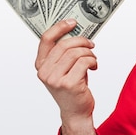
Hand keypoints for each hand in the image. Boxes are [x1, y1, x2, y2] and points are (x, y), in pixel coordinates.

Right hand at [35, 19, 97, 134]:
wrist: (76, 112)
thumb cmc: (71, 87)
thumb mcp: (63, 69)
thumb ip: (64, 54)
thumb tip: (77, 33)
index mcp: (41, 65)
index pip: (46, 39)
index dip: (60, 27)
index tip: (72, 22)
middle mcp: (45, 72)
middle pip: (65, 44)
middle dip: (82, 41)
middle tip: (91, 44)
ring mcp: (55, 79)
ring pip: (76, 53)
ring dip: (89, 53)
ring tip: (92, 59)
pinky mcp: (69, 84)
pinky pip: (85, 62)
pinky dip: (93, 61)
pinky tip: (94, 67)